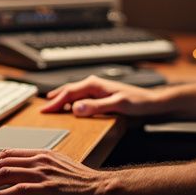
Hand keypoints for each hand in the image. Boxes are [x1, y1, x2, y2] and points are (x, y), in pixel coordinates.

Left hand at [0, 149, 116, 194]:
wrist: (103, 189)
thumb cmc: (83, 182)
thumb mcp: (60, 167)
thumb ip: (42, 167)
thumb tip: (23, 174)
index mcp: (42, 153)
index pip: (7, 154)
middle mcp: (41, 159)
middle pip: (2, 162)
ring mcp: (44, 173)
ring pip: (7, 173)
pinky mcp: (49, 188)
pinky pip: (20, 189)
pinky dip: (2, 194)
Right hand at [39, 75, 157, 117]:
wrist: (152, 102)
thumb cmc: (138, 103)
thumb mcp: (117, 106)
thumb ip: (96, 107)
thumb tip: (76, 108)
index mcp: (94, 84)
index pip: (69, 93)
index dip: (55, 102)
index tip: (44, 110)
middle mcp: (94, 83)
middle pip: (68, 90)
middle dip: (55, 99)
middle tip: (43, 109)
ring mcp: (97, 88)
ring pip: (74, 92)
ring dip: (62, 98)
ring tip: (52, 105)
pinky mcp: (101, 94)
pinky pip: (81, 96)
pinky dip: (72, 100)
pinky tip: (71, 106)